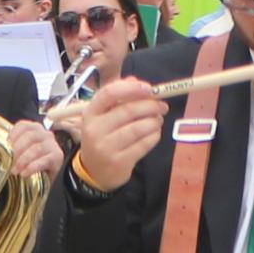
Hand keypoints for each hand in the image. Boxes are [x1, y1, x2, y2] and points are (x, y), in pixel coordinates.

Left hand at [6, 118, 60, 182]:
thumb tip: (0, 148)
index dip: (13, 135)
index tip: (6, 146)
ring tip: (15, 171)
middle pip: (29, 137)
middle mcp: (45, 134)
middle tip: (9, 162)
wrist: (45, 178)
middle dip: (17, 150)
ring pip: (36, 149)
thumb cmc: (31, 161)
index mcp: (35, 128)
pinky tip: (24, 174)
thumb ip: (13, 146)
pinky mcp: (58, 157)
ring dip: (23, 161)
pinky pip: (43, 161)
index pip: (23, 126)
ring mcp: (53, 144)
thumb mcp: (22, 151)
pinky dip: (31, 168)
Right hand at [51, 78, 164, 193]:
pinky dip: (154, 136)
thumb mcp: (104, 116)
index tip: (149, 88)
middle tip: (162, 106)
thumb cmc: (103, 137)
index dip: (131, 88)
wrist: (94, 171)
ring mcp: (106, 147)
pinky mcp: (119, 162)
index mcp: (91, 113)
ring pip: (138, 128)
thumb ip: (119, 97)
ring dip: (154, 121)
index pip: (108, 94)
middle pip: (128, 110)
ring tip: (158, 120)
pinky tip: (155, 133)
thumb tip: (136, 81)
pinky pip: (143, 144)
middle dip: (150, 105)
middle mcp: (95, 129)